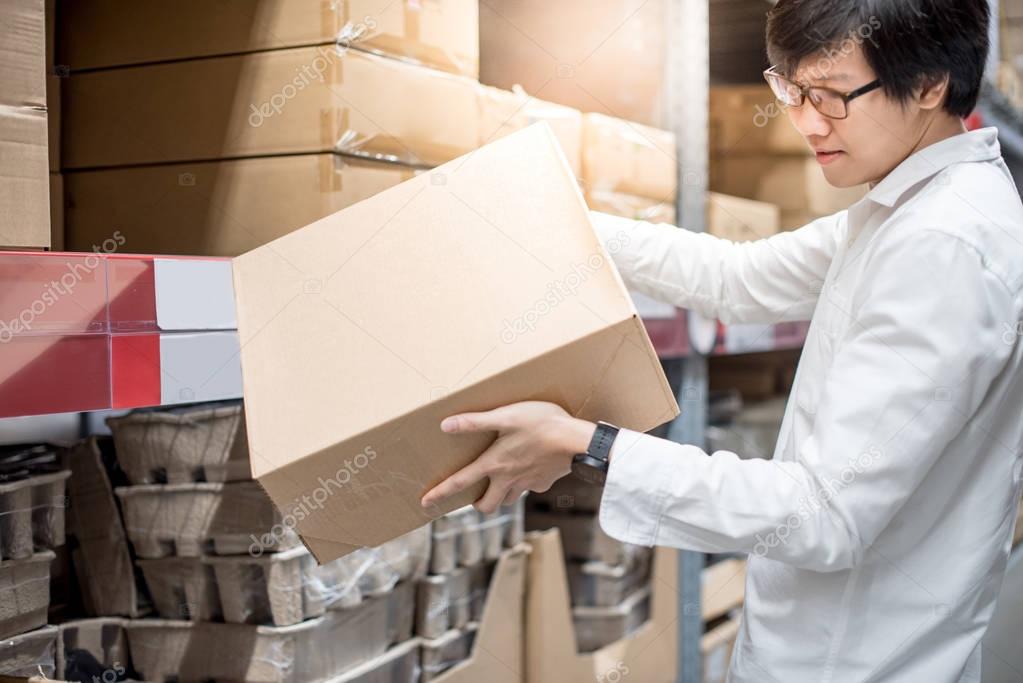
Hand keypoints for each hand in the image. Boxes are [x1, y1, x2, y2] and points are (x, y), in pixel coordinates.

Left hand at [420, 401, 595, 513]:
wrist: (577, 441)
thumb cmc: (540, 424)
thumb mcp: (506, 416)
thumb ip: (475, 422)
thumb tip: (446, 425)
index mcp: (494, 464)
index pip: (459, 482)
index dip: (439, 494)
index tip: (424, 504)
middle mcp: (507, 479)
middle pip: (487, 506)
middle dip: (479, 504)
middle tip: (477, 496)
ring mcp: (527, 484)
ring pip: (509, 499)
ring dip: (502, 494)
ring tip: (504, 479)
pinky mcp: (544, 483)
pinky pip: (531, 487)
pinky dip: (527, 481)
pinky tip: (533, 465)